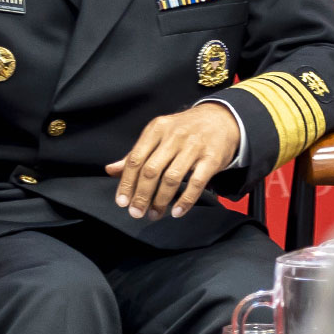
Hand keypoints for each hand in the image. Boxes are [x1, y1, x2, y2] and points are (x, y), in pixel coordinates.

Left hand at [107, 104, 243, 219]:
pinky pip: (196, 183)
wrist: (222, 119)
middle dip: (141, 195)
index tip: (122, 202)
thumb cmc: (185, 130)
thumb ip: (136, 153)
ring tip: (154, 214)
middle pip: (151, 170)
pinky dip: (185, 201)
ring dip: (161, 200)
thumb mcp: (159, 135)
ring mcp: (194, 147)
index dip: (127, 182)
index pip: (136, 159)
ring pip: (172, 178)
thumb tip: (111, 170)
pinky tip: (177, 212)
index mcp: (156, 129)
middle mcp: (174, 136)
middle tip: (136, 212)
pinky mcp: (212, 158)